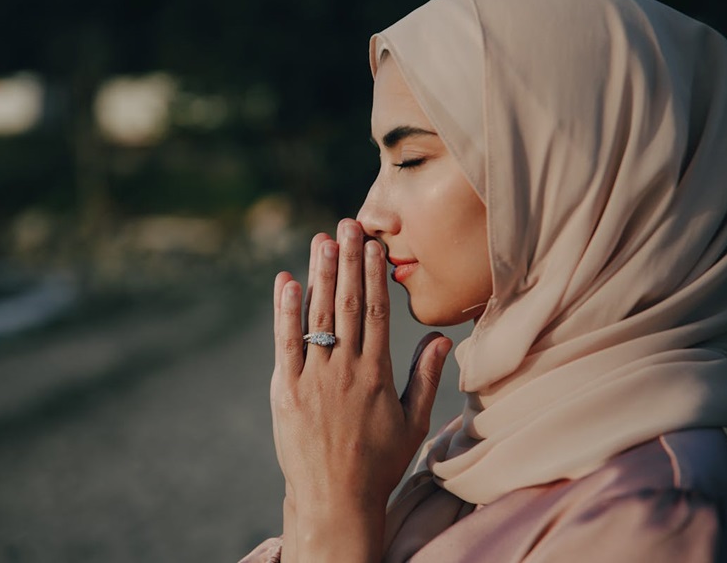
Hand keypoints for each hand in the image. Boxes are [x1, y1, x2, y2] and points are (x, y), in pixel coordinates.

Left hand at [271, 218, 452, 561]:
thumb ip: (426, 377)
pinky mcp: (286, 391)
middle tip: (347, 225)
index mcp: (378, 375)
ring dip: (320, 275)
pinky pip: (285, 344)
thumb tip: (441, 338)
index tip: (374, 244)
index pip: (377, 313)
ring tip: (322, 240)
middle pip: (348, 305)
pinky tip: (286, 282)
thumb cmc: (378, 463)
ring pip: (318, 317)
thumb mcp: (413, 423)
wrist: (336, 500)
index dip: (375, 275)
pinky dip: (285, 312)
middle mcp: (347, 371)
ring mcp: (314, 379)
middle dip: (348, 262)